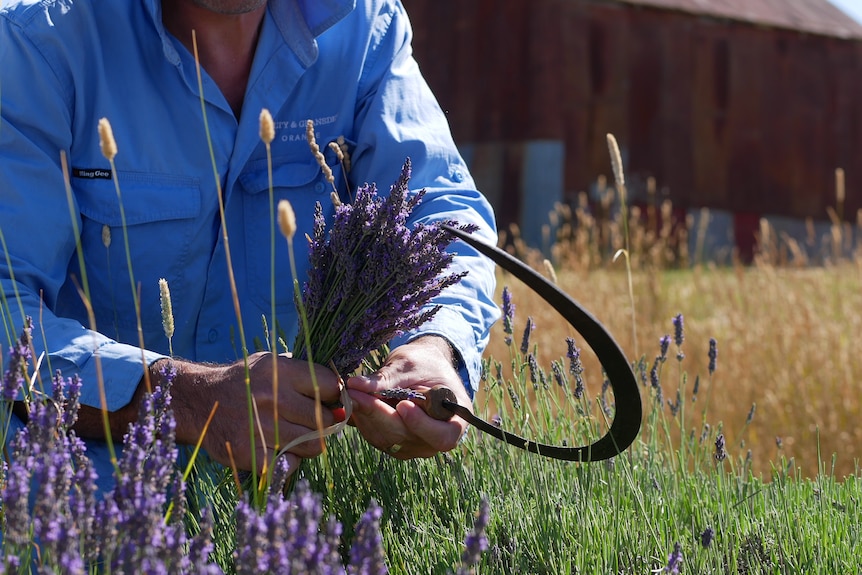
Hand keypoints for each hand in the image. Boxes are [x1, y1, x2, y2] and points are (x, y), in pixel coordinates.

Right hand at [164, 352, 340, 473]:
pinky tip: (278, 450)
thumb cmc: (244, 383)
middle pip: (325, 419)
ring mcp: (261, 427)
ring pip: (314, 444)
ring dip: (310, 443)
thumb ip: (303, 374)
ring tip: (296, 435)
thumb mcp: (270, 364)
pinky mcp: (251, 454)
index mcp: (279, 371)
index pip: (330, 386)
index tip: (331, 402)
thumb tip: (343, 389)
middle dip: (325, 423)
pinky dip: (290, 461)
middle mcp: (271, 397)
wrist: (197, 402)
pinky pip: (291, 463)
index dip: (335, 396)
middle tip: (313, 422)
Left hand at [346, 336, 470, 458]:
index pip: (441, 436)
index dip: (421, 425)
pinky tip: (354, 401)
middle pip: (406, 437)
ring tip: (351, 393)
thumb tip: (355, 384)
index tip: (403, 404)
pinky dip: (363, 420)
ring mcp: (415, 445)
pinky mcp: (396, 444)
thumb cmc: (425, 363)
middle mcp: (437, 439)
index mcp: (456, 420)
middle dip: (378, 414)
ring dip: (365, 416)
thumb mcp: (411, 364)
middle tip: (355, 392)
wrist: (422, 368)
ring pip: (386, 439)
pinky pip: (376, 436)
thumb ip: (387, 377)